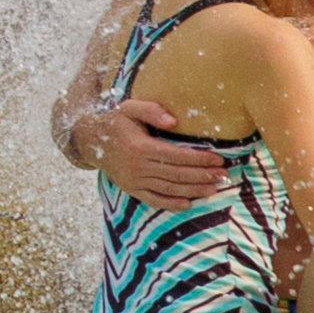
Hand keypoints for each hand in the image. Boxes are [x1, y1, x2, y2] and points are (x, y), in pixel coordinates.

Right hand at [80, 109, 231, 210]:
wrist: (90, 141)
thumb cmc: (116, 122)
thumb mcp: (130, 108)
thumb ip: (151, 110)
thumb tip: (173, 121)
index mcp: (140, 146)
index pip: (176, 155)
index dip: (199, 159)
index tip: (218, 159)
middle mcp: (137, 166)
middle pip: (176, 174)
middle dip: (202, 175)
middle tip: (223, 175)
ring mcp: (134, 181)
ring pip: (168, 189)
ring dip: (193, 190)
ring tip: (214, 188)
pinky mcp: (131, 189)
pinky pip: (153, 200)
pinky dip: (171, 204)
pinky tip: (189, 204)